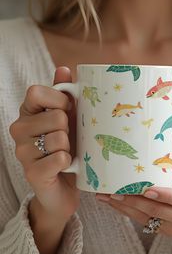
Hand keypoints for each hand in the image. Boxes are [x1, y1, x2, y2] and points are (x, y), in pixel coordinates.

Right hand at [10, 67, 79, 223]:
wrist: (64, 185)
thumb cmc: (67, 146)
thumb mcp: (68, 118)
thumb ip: (63, 93)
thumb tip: (63, 68)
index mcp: (27, 113)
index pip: (36, 92)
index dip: (59, 100)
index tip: (68, 110)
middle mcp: (19, 130)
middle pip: (55, 116)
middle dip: (69, 129)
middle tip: (67, 139)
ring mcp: (22, 153)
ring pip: (59, 138)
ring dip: (70, 147)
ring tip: (66, 153)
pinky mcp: (32, 173)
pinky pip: (60, 158)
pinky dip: (69, 162)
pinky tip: (64, 166)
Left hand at [96, 136, 171, 253]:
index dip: (164, 196)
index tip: (146, 189)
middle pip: (159, 212)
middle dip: (136, 202)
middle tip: (115, 191)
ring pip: (147, 220)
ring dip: (125, 208)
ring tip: (106, 196)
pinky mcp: (163, 230)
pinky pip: (143, 222)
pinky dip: (126, 211)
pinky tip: (112, 201)